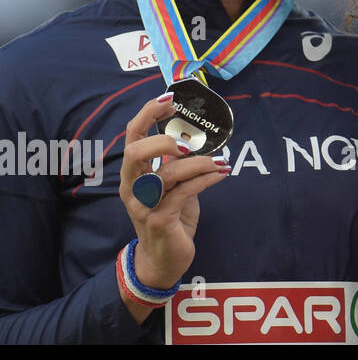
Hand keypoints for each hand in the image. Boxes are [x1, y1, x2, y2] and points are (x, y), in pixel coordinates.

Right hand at [117, 93, 228, 321]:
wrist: (163, 261)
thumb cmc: (169, 218)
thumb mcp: (172, 186)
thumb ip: (176, 163)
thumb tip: (193, 137)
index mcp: (133, 175)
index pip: (132, 137)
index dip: (147, 114)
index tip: (169, 98)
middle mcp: (132, 188)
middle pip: (135, 153)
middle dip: (162, 140)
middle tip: (189, 142)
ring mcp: (144, 205)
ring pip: (166, 174)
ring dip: (198, 163)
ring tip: (221, 160)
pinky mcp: (160, 220)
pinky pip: (185, 193)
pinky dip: (206, 179)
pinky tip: (222, 172)